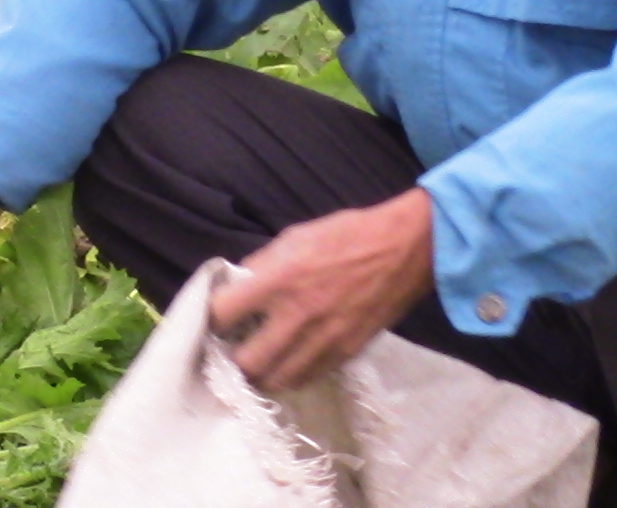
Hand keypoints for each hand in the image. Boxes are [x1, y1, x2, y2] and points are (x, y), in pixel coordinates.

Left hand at [208, 188, 435, 391]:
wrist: (404, 250)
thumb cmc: (347, 235)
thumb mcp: (295, 236)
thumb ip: (263, 264)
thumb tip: (239, 284)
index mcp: (279, 280)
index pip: (223, 313)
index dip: (212, 317)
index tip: (215, 318)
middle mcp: (298, 316)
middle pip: (246, 362)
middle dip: (233, 358)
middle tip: (233, 349)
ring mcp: (323, 340)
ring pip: (277, 381)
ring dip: (261, 375)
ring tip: (258, 363)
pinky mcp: (346, 353)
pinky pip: (308, 379)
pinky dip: (292, 376)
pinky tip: (288, 363)